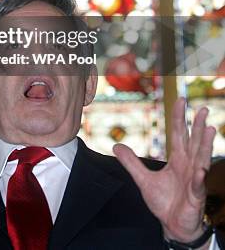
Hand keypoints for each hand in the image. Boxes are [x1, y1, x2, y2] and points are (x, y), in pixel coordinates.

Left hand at [113, 97, 215, 245]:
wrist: (173, 226)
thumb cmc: (164, 202)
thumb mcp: (144, 179)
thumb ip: (131, 163)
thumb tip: (116, 146)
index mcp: (178, 159)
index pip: (180, 133)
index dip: (180, 117)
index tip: (181, 100)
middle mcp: (189, 165)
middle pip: (194, 141)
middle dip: (198, 125)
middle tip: (202, 109)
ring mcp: (194, 179)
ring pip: (201, 158)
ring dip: (205, 144)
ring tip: (210, 128)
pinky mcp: (196, 195)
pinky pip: (198, 185)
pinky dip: (200, 177)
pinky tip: (201, 170)